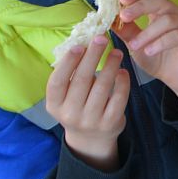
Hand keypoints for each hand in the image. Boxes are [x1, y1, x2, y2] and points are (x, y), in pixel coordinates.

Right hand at [45, 39, 127, 170]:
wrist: (90, 139)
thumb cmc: (77, 106)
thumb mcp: (66, 96)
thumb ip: (71, 75)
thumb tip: (83, 42)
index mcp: (54, 105)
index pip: (57, 82)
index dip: (68, 63)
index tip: (79, 45)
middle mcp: (70, 114)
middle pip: (82, 80)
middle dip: (93, 56)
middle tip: (102, 38)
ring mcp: (90, 120)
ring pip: (102, 87)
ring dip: (110, 66)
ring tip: (117, 52)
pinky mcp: (110, 123)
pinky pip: (119, 98)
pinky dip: (122, 82)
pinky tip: (123, 71)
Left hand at [114, 0, 177, 112]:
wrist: (177, 79)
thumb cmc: (157, 59)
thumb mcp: (136, 44)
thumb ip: (126, 31)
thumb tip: (108, 20)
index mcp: (162, 11)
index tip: (120, 0)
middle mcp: (176, 14)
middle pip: (159, 1)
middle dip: (140, 7)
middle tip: (124, 16)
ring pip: (167, 20)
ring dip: (148, 32)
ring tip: (134, 45)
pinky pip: (177, 36)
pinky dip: (160, 43)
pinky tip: (149, 51)